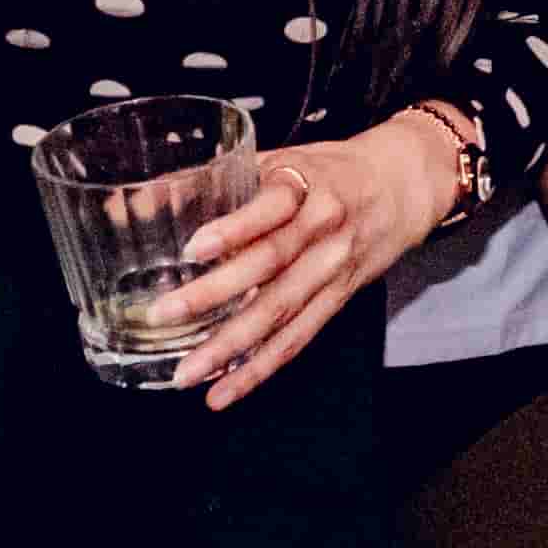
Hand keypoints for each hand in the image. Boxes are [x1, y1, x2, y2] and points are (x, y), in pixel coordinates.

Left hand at [174, 108, 465, 408]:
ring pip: (280, 313)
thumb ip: (221, 180)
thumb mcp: (282, 159)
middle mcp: (322, 230)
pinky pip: (298, 339)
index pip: (272, 207)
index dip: (235, 228)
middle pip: (269, 266)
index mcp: (307, 186)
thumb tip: (145, 201)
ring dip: (232, 348)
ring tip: (189, 373)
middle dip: (215, 295)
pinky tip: (226, 389)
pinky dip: (260, 367)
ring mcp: (332, 270)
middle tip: (166, 315)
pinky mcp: (337, 300)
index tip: (193, 247)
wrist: (402, 188)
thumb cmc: (331, 171)